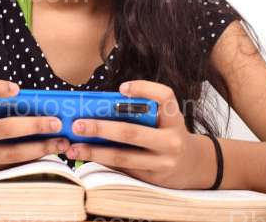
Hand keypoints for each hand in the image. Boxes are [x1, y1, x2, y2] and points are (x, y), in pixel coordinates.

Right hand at [0, 80, 69, 175]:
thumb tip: (19, 94)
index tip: (17, 89)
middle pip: (0, 129)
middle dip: (32, 125)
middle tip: (56, 122)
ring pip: (10, 153)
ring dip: (38, 148)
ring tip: (60, 142)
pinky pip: (9, 165)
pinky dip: (29, 158)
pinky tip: (47, 152)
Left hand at [65, 80, 214, 188]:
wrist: (192, 165)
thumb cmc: (169, 133)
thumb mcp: (165, 118)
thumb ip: (143, 109)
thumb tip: (107, 102)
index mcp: (173, 118)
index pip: (164, 97)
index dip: (143, 89)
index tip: (122, 88)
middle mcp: (171, 140)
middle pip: (131, 132)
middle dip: (101, 128)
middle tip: (77, 124)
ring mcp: (162, 162)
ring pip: (122, 156)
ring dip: (94, 152)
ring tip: (73, 148)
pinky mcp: (152, 178)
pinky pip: (123, 168)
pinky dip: (102, 161)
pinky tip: (86, 157)